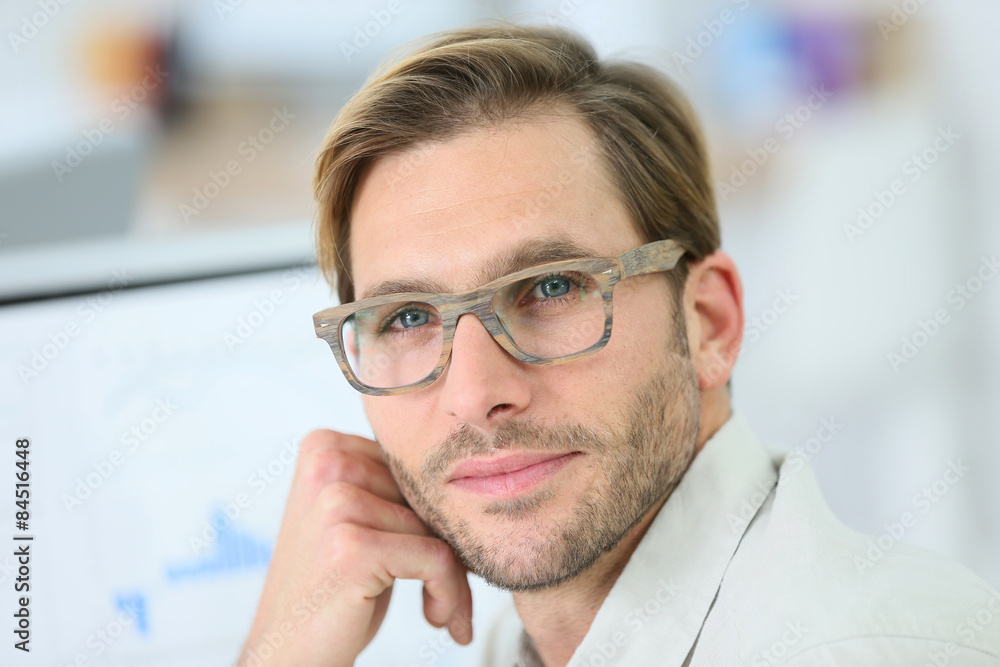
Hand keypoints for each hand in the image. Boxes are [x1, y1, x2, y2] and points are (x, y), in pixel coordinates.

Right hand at [238, 429, 472, 666]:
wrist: (287, 654)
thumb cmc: (332, 592)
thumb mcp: (355, 521)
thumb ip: (390, 486)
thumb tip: (465, 474)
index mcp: (325, 447)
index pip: (415, 468)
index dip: (435, 516)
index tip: (438, 560)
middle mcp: (327, 464)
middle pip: (428, 495)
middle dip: (449, 547)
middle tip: (446, 592)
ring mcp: (337, 503)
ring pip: (438, 529)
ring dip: (452, 579)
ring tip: (437, 608)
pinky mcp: (353, 546)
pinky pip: (437, 560)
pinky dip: (449, 594)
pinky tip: (435, 618)